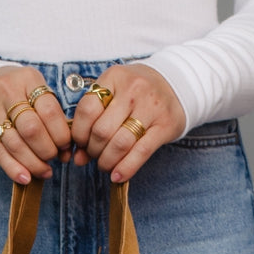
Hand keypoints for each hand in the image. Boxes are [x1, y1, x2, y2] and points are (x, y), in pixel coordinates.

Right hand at [0, 66, 72, 182]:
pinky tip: (26, 178)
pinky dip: (14, 169)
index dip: (61, 134)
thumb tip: (66, 150)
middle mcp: (7, 92)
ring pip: (15, 145)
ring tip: (44, 171)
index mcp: (27, 79)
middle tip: (53, 157)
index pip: (49, 111)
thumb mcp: (34, 90)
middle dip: (47, 150)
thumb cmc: (16, 92)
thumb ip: (52, 115)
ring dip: (33, 163)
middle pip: (32, 130)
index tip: (65, 145)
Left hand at [69, 64, 185, 180]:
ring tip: (105, 165)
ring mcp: (151, 107)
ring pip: (120, 144)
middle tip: (95, 155)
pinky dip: (126, 169)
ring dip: (107, 162)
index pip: (87, 110)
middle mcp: (133, 89)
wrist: (176, 85)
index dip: (79, 133)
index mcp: (114, 77)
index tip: (81, 143)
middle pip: (102, 131)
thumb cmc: (136, 93)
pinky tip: (117, 176)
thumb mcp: (113, 94)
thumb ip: (93, 121)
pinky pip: (141, 153)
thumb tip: (77, 157)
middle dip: (93, 150)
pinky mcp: (165, 126)